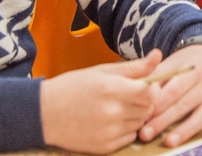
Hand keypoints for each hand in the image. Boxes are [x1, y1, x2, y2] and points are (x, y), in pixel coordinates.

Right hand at [40, 50, 161, 153]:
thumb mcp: (102, 71)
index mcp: (111, 89)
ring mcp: (107, 132)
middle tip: (133, 95)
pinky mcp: (104, 147)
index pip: (150, 93)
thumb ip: (133, 67)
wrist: (43, 114)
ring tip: (120, 107)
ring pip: (140, 124)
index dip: (154, 89)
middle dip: (146, 102)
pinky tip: (113, 120)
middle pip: (148, 109)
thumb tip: (158, 56)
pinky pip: (130, 137)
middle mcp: (111, 112)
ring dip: (137, 116)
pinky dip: (127, 129)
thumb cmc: (72, 87)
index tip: (148, 85)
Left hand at [140, 44, 201, 147]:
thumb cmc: (183, 66)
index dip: (157, 105)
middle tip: (145, 134)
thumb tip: (137, 92)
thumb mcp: (170, 65)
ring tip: (168, 142)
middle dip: (162, 121)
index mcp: (191, 71)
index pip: (172, 90)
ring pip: (200, 117)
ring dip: (184, 131)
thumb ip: (155, 77)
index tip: (141, 116)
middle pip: (182, 105)